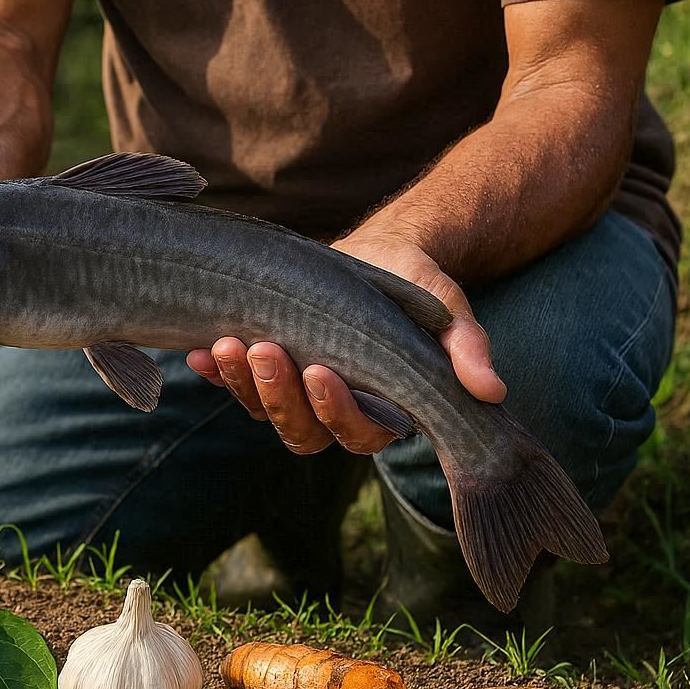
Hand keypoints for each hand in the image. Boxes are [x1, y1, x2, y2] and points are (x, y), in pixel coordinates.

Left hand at [186, 231, 506, 453]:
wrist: (377, 256)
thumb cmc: (416, 287)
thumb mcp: (444, 307)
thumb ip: (466, 346)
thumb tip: (494, 390)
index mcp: (383, 409)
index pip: (360, 432)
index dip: (337, 410)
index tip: (322, 371)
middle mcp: (334, 412)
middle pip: (303, 430)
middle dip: (279, 395)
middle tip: (264, 351)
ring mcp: (294, 394)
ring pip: (263, 411)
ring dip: (241, 384)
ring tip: (225, 345)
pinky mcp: (262, 370)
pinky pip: (232, 383)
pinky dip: (212, 372)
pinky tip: (196, 351)